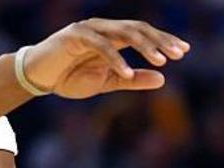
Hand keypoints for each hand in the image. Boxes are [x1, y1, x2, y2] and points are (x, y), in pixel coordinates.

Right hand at [23, 18, 188, 98]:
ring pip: (124, 32)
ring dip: (145, 46)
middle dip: (160, 40)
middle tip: (179, 54)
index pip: (144, 33)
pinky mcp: (75, 36)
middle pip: (138, 29)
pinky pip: (101, 46)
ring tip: (162, 61)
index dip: (164, 40)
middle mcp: (104, 28)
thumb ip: (133, 80)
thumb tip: (163, 79)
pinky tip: (128, 73)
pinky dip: (116, 59)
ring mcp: (90, 29)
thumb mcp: (107, 82)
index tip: (184, 50)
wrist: (39, 78)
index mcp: (113, 37)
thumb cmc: (70, 78)